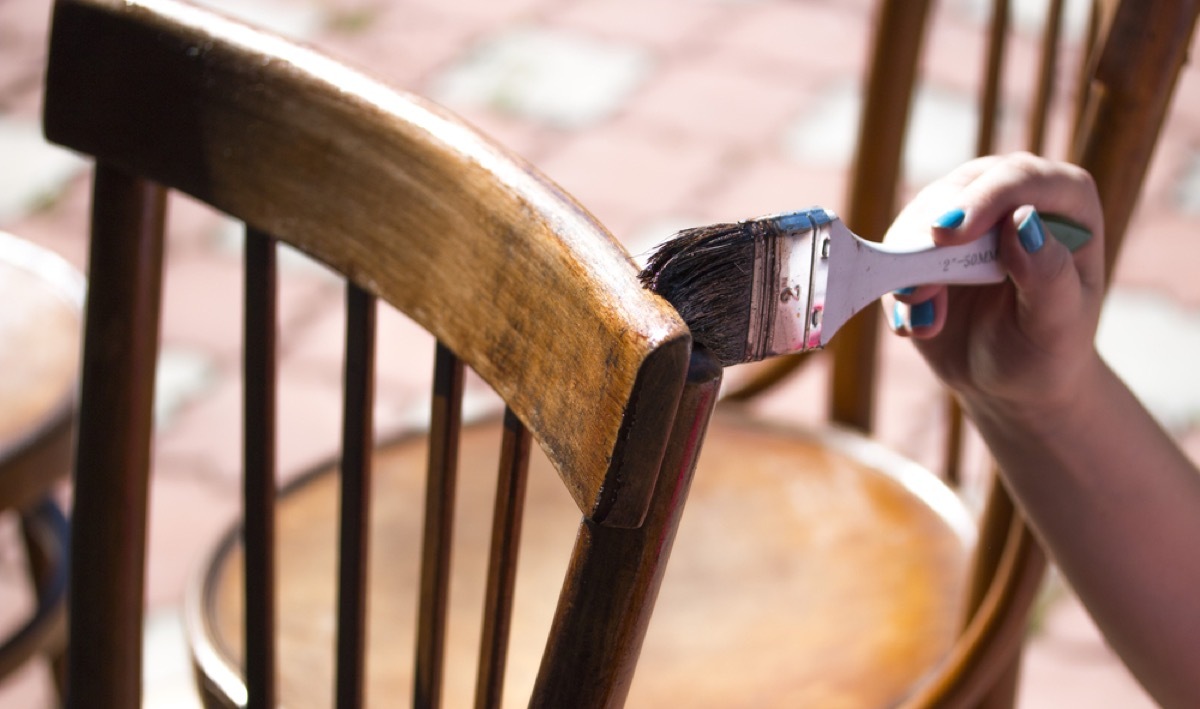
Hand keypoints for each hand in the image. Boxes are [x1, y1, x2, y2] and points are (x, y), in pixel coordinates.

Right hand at [882, 153, 1105, 416]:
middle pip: (960, 189)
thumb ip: (1048, 274)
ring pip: (920, 216)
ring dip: (910, 268)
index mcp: (1064, 202)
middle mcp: (1012, 197)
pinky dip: (896, 289)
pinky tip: (915, 326)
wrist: (1011, 380)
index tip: (948, 235)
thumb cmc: (1047, 350)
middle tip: (917, 290)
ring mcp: (965, 216)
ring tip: (926, 324)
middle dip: (930, 236)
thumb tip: (1022, 220)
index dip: (982, 200)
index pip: (1020, 178)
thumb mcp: (1058, 324)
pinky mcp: (926, 243)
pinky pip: (896, 251)